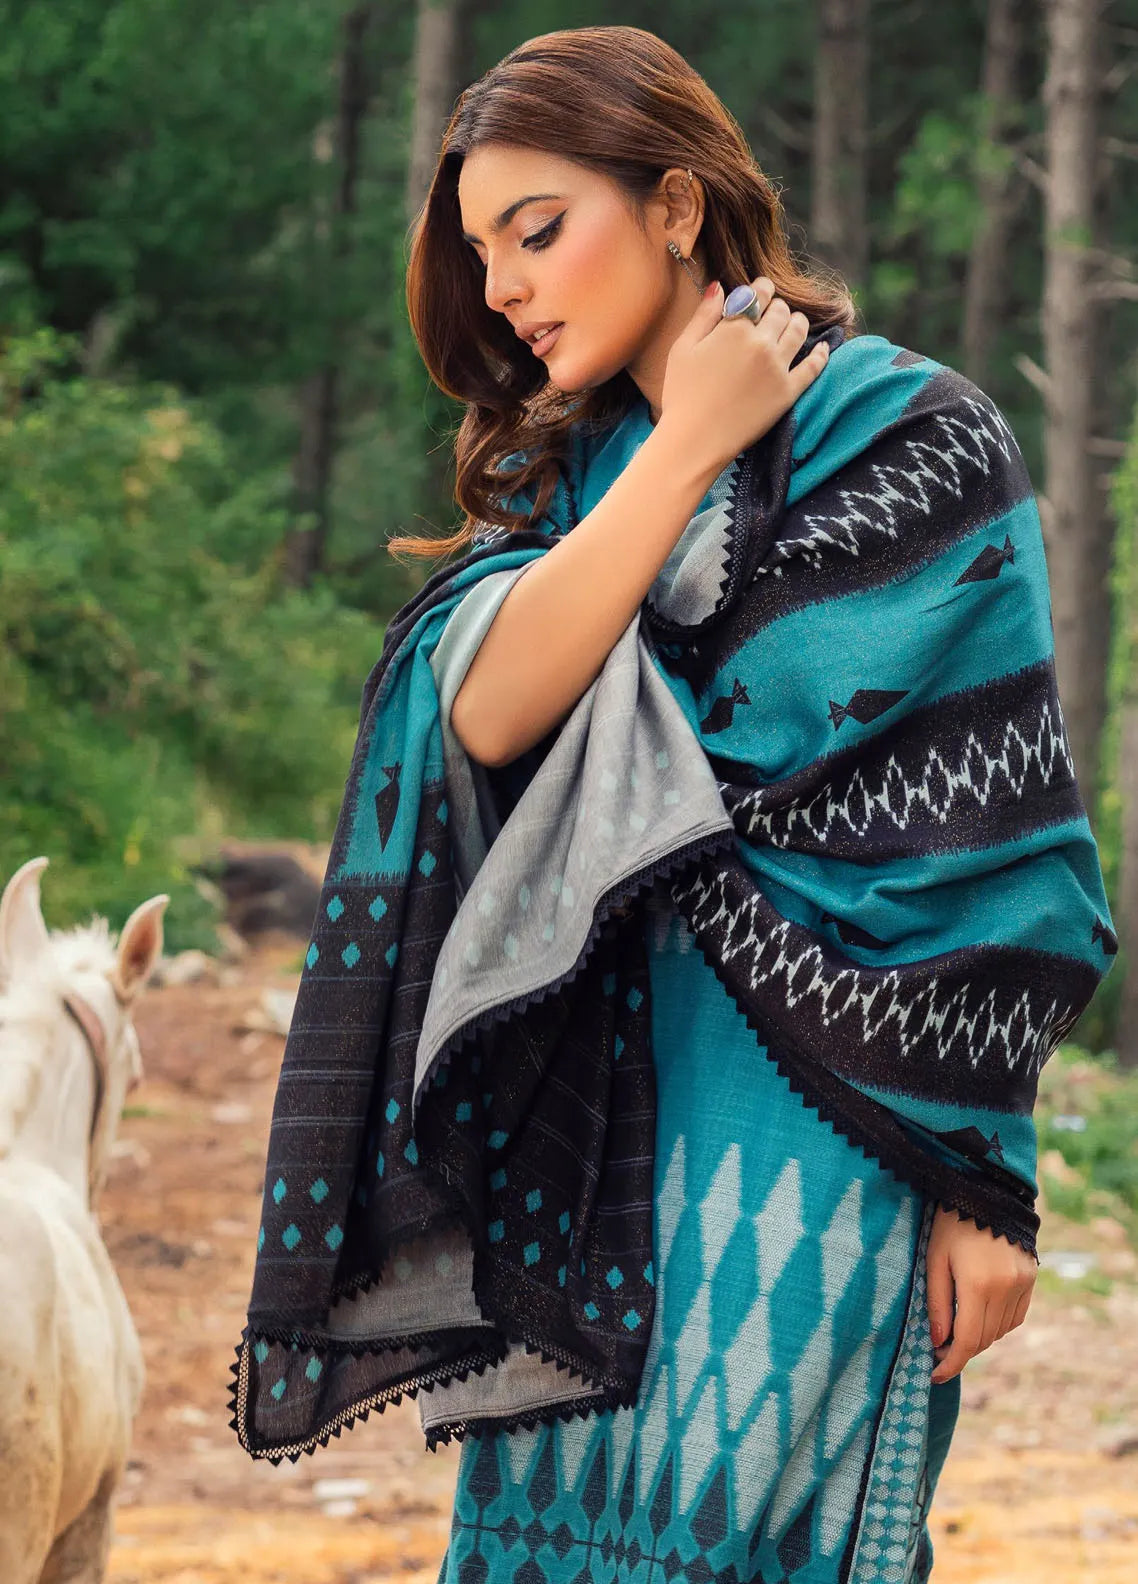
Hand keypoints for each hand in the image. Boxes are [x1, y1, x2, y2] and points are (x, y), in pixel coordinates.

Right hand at [657, 275, 830, 475]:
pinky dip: (821, 354)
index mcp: (734, 328)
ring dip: (797, 322)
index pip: (759, 293)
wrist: (695, 439)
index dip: (761, 288)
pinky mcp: (788, 391)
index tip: (761, 291)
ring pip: (799, 330)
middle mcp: (760, 342)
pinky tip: (823, 348)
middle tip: (771, 314)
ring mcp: (778, 367)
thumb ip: (704, 315)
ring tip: (792, 326)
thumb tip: (720, 286)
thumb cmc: (682, 395)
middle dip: (776, 308)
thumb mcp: (683, 349)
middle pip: (781, 311)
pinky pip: (814, 366)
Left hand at [926, 1204, 1036, 1384]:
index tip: (934, 1375)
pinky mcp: (1031, 1278)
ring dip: (980, 1337)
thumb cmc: (950, 1222)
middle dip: (962, 1350)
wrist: (987, 1191)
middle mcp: (1006, 1288)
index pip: (968, 1340)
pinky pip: (1015, 1317)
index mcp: (978, 1284)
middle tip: (939, 1351)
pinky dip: (998, 1324)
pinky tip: (981, 1315)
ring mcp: (1023, 1284)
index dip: (951, 1363)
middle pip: (985, 1338)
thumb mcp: (934, 1259)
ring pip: (1001, 1330)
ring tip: (957, 1330)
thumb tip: (938, 1342)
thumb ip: (937, 1303)